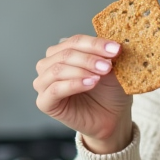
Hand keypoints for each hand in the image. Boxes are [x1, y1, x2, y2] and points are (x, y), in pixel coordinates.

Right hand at [33, 35, 131, 152]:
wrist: (111, 118)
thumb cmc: (109, 91)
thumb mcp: (112, 69)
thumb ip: (106, 56)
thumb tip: (111, 44)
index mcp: (62, 52)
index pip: (75, 41)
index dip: (95, 43)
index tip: (116, 48)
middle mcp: (49, 65)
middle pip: (65, 53)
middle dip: (89, 58)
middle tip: (108, 65)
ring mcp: (44, 83)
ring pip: (57, 69)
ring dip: (81, 70)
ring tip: (100, 75)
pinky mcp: (44, 102)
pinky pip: (55, 89)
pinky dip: (73, 84)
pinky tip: (90, 83)